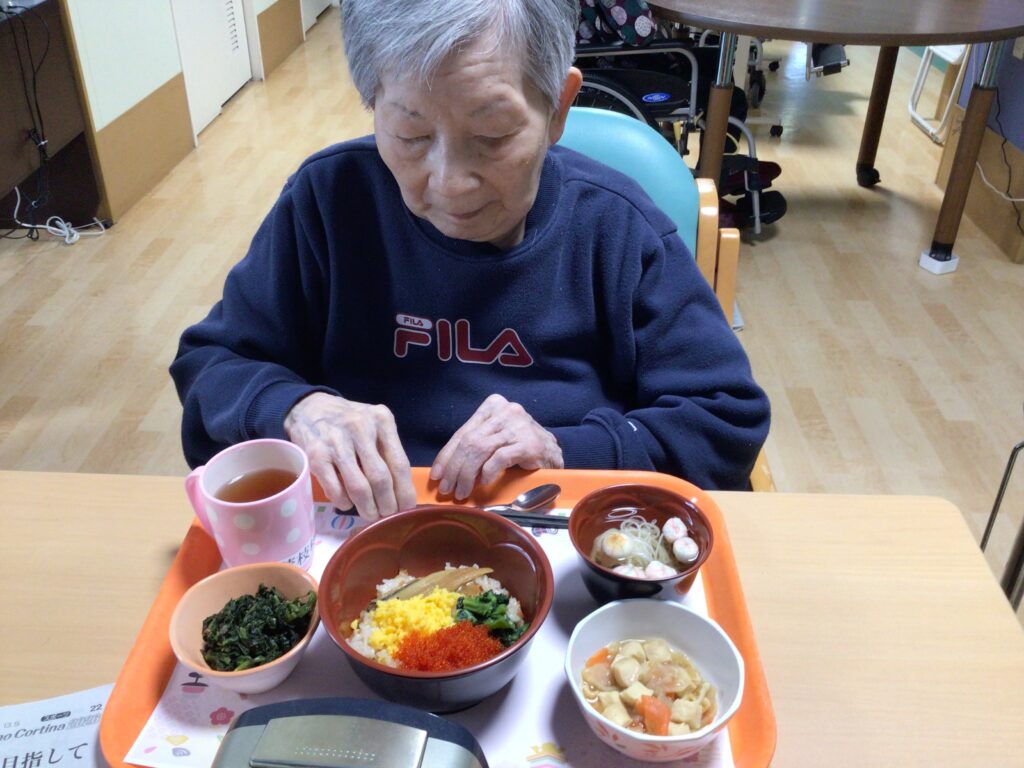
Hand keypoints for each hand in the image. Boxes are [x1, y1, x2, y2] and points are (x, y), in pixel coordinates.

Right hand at [284, 392, 416, 519]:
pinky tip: (347, 504)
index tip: (406, 508)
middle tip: (387, 516)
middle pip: (381, 478)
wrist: (309, 407)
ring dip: (367, 508)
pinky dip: (343, 502)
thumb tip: (399, 491)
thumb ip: (387, 450)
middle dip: (387, 504)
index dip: (404, 492)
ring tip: (370, 515)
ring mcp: (336, 441)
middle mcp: (360, 428)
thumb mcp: (373, 424)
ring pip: (359, 487)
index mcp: (381, 421)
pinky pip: (335, 489)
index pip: (400, 463)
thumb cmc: (348, 421)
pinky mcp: (316, 455)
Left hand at [430, 394, 562, 499]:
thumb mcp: (494, 439)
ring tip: (461, 491)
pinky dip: (488, 473)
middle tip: (447, 489)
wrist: (554, 452)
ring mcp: (518, 426)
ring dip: (467, 475)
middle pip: (469, 441)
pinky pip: (499, 459)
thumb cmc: (520, 446)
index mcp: (493, 405)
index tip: (437, 474)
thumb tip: (445, 469)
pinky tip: (484, 484)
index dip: (447, 455)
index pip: (463, 432)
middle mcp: (506, 411)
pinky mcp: (529, 443)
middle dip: (454, 468)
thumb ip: (474, 445)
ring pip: (480, 450)